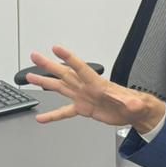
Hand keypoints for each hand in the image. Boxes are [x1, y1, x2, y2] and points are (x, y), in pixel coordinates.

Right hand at [26, 45, 165, 132]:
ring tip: (30, 77)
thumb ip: (132, 103)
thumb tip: (133, 104)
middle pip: (64, 73)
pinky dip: (52, 115)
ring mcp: (82, 97)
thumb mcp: (135, 104)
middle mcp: (86, 88)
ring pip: (59, 87)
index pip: (81, 68)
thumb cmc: (135, 104)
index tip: (56, 48)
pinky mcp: (82, 108)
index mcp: (97, 84)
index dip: (69, 58)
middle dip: (49, 65)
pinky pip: (64, 111)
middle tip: (35, 56)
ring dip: (44, 81)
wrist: (134, 113)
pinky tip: (42, 118)